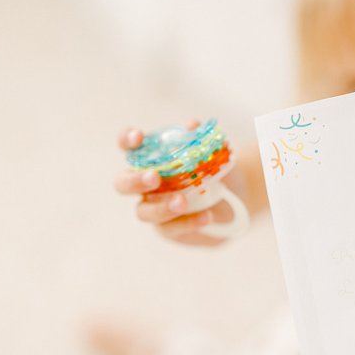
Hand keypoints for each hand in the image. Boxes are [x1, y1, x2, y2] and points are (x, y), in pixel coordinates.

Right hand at [114, 124, 235, 247]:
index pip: (129, 148)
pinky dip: (189, 222)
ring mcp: (152, 208)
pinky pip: (170, 228)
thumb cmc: (213, 171)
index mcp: (149, 160)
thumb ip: (202, 141)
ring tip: (183, 202)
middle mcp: (143, 185)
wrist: (232, 200)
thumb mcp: (213, 155)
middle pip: (123, 184)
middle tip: (154, 178)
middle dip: (135, 181)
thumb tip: (192, 125)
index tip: (139, 137)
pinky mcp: (166, 229)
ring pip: (144, 212)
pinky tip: (208, 216)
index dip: (127, 140)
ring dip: (162, 207)